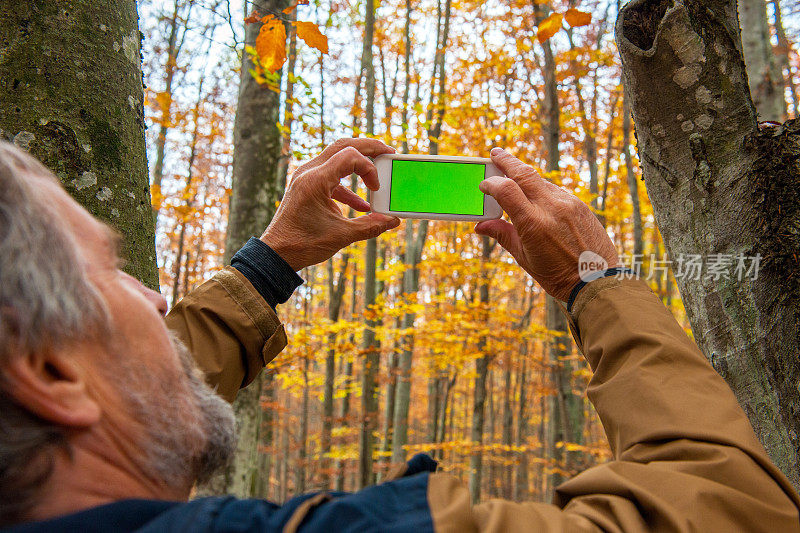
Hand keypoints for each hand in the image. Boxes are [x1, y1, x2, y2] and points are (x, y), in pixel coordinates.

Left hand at [260, 138, 400, 270]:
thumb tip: (393, 221)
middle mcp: (308, 172)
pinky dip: (347, 186)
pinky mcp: (306, 186)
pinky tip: (361, 205)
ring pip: (336, 158)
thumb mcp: (342, 235)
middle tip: (388, 152)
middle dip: (368, 148)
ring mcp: (305, 177)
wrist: (277, 254)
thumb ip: (371, 226)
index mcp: (316, 180)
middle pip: (343, 146)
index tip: (377, 188)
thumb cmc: (303, 244)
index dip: (369, 169)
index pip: (350, 156)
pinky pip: (330, 177)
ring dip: (357, 165)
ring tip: (376, 172)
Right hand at [475, 148, 619, 300]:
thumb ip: (503, 235)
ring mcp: (569, 204)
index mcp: (533, 224)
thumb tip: (480, 226)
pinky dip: (542, 190)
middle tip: (495, 154)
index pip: (506, 189)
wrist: (596, 281)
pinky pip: (556, 190)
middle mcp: (552, 208)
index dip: (492, 183)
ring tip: (514, 177)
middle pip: (524, 173)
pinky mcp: (580, 205)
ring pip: (541, 181)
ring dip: (525, 176)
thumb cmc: (557, 275)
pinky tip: (537, 197)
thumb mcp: (524, 258)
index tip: (484, 185)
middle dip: (507, 160)